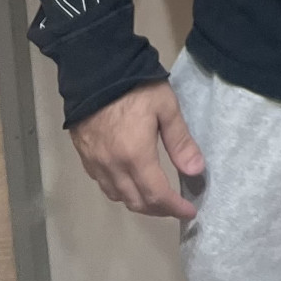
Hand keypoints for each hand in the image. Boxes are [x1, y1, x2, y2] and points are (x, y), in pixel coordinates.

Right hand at [69, 80, 205, 218]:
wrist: (94, 68)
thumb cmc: (135, 86)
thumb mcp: (166, 108)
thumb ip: (180, 142)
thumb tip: (196, 171)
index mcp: (135, 156)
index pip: (157, 195)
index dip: (175, 207)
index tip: (190, 211)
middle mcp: (112, 166)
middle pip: (136, 202)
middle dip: (158, 209)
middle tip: (175, 205)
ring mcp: (94, 162)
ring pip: (117, 196)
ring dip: (138, 201)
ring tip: (155, 196)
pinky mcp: (84, 155)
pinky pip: (102, 183)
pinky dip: (119, 190)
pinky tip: (130, 180)